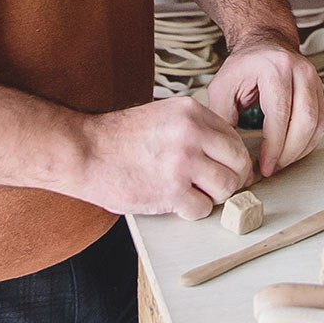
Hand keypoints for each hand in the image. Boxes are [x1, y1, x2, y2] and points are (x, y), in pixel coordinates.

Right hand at [73, 97, 252, 219]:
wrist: (85, 151)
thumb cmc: (119, 138)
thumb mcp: (163, 116)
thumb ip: (194, 128)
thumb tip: (225, 152)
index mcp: (191, 112)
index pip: (234, 138)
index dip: (233, 159)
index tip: (227, 170)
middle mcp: (192, 133)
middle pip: (238, 163)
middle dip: (232, 179)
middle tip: (217, 187)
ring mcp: (183, 162)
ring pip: (226, 188)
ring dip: (213, 197)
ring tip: (193, 194)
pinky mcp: (172, 190)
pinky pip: (202, 208)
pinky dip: (192, 211)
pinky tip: (176, 202)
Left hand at [205, 39, 323, 178]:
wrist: (264, 43)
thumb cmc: (243, 66)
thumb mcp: (222, 87)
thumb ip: (223, 118)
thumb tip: (231, 153)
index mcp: (275, 68)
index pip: (280, 114)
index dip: (274, 146)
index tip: (264, 166)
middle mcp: (300, 71)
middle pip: (305, 121)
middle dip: (289, 153)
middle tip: (273, 168)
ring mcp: (315, 79)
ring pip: (317, 125)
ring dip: (300, 151)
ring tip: (280, 162)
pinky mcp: (321, 90)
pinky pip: (322, 123)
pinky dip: (309, 142)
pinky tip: (292, 151)